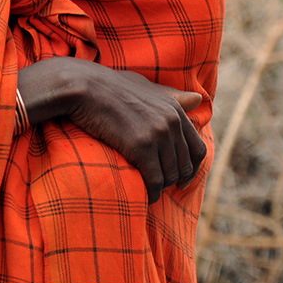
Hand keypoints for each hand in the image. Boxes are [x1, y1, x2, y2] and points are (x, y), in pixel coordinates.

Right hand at [17, 58, 205, 203]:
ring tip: (148, 189)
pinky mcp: (141, 147)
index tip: (181, 180)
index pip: (198, 148)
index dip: (192, 168)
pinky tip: (145, 196)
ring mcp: (157, 134)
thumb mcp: (145, 86)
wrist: (82, 86)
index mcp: (175, 109)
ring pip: (170, 175)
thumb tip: (199, 99)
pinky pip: (154, 180)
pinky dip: (151, 193)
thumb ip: (171, 96)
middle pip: (185, 165)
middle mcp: (171, 122)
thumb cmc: (109, 85)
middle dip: (175, 180)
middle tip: (161, 187)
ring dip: (160, 187)